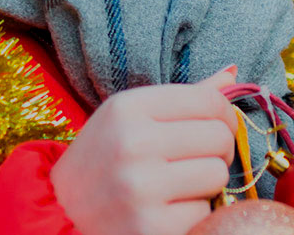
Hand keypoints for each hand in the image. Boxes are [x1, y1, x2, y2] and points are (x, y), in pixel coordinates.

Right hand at [53, 68, 239, 234]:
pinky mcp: (150, 228)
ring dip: (205, 184)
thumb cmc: (103, 159)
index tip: (215, 128)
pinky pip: (203, 213)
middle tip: (194, 161)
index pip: (210, 101)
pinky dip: (192, 215)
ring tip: (177, 186)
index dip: (224, 116)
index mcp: (127, 108)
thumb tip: (233, 73)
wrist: (60, 212)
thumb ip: (184, 98)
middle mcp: (132, 143)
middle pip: (219, 137)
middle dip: (217, 151)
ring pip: (217, 175)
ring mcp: (140, 188)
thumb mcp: (130, 117)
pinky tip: (165, 212)